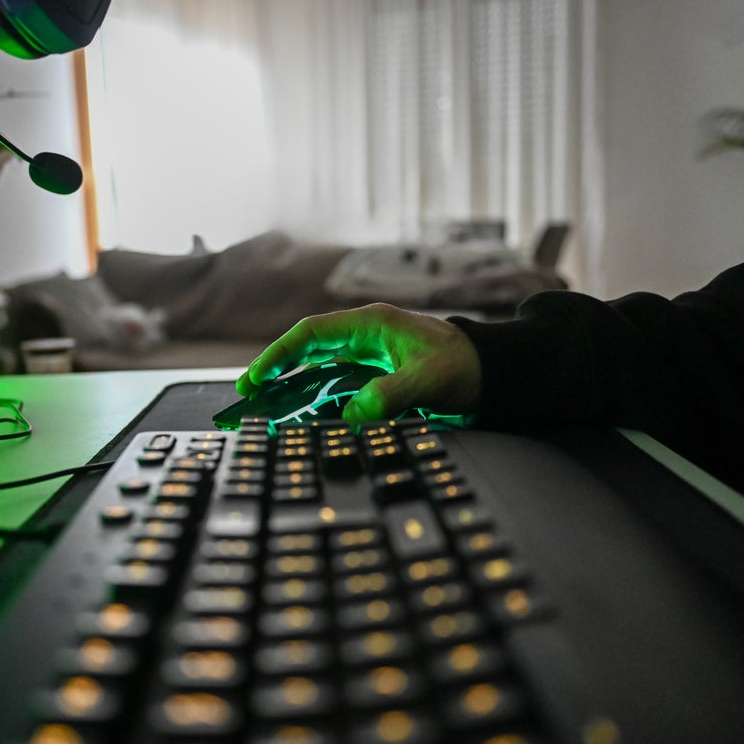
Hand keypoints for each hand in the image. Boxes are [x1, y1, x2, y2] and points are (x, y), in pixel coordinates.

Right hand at [236, 303, 482, 424]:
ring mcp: (370, 357)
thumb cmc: (466, 366)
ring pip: (320, 368)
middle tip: (249, 395)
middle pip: (308, 350)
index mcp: (371, 325)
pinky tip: (307, 418)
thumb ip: (390, 396)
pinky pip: (339, 385)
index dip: (279, 354)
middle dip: (277, 370)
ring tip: (269, 409)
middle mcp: (365, 337)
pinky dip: (319, 400)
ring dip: (295, 387)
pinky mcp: (378, 376)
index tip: (257, 377)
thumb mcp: (428, 380)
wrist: (495, 373)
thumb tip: (354, 415)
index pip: (311, 333)